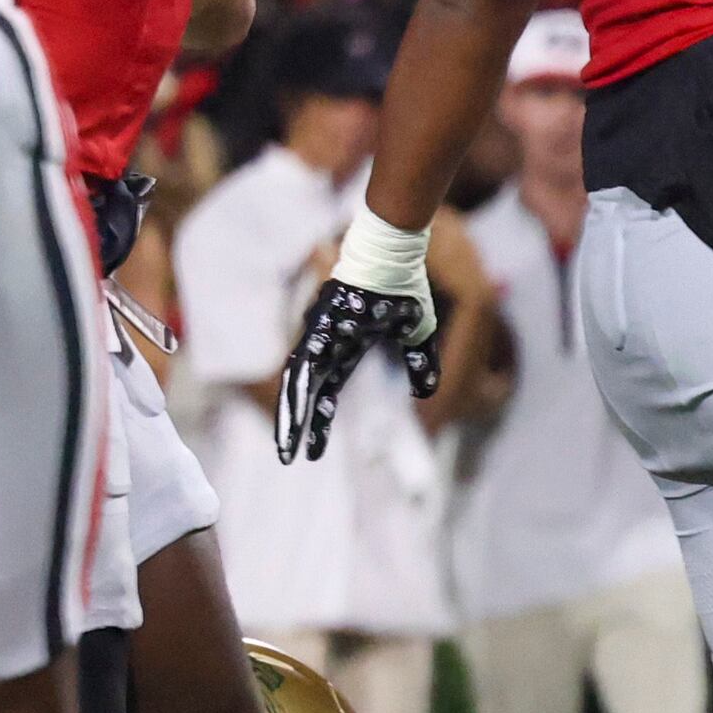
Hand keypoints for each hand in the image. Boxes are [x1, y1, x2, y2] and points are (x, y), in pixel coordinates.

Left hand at [273, 266, 437, 463]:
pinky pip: (303, 362)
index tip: (313, 452)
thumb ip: (420, 362)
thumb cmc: (402, 284)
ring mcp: (319, 335)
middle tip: (288, 459)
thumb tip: (426, 392)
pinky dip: (297, 388)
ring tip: (285, 445)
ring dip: (291, 415)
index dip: (319, 422)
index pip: (327, 394)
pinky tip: (293, 409)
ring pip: (298, 383)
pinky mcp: (319, 326)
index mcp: (345, 351)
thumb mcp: (417, 332)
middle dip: (297, 427)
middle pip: (306, 394)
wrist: (394, 253)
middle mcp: (327, 347)